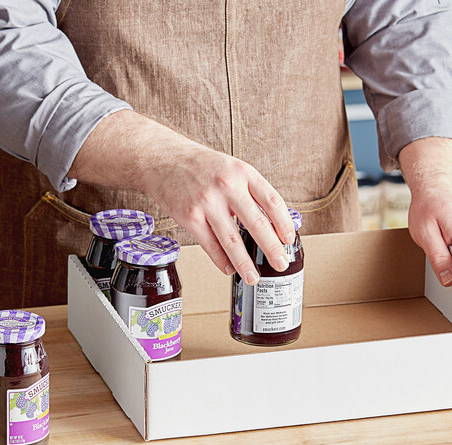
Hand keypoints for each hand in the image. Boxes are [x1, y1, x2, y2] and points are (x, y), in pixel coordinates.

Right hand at [69, 110, 294, 285]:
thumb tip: (272, 223)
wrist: (162, 159)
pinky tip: (229, 269)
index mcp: (243, 173)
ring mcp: (207, 202)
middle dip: (271, 249)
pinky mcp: (189, 216)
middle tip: (281, 264)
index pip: (271, 201)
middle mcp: (227, 185)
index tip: (289, 240)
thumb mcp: (232, 169)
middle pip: (256, 224)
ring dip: (245, 263)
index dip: (284, 224)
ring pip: (232, 240)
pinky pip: (210, 245)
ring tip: (253, 277)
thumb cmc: (201, 166)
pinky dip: (221, 260)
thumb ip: (251, 192)